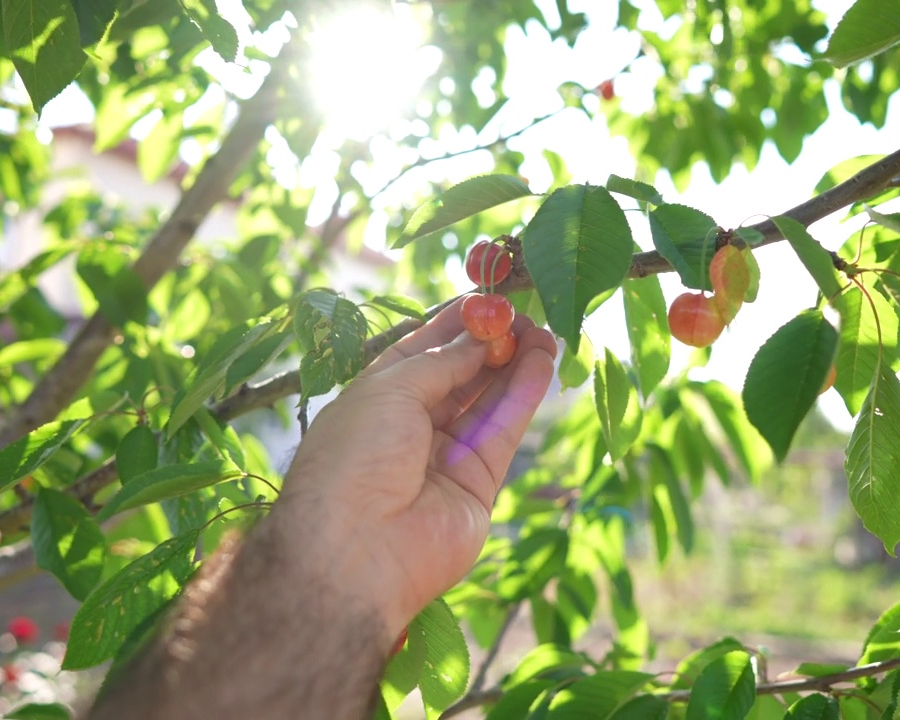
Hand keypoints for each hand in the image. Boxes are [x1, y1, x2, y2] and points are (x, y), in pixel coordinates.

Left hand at [275, 297, 556, 637]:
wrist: (356, 551)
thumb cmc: (354, 459)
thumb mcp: (390, 389)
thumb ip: (442, 360)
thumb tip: (479, 335)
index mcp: (375, 398)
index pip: (421, 351)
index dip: (454, 324)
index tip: (488, 298)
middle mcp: (410, 426)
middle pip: (460, 375)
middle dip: (491, 342)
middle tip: (526, 313)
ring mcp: (444, 456)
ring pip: (487, 401)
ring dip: (515, 364)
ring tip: (545, 331)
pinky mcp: (478, 484)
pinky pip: (503, 431)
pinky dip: (524, 396)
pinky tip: (542, 362)